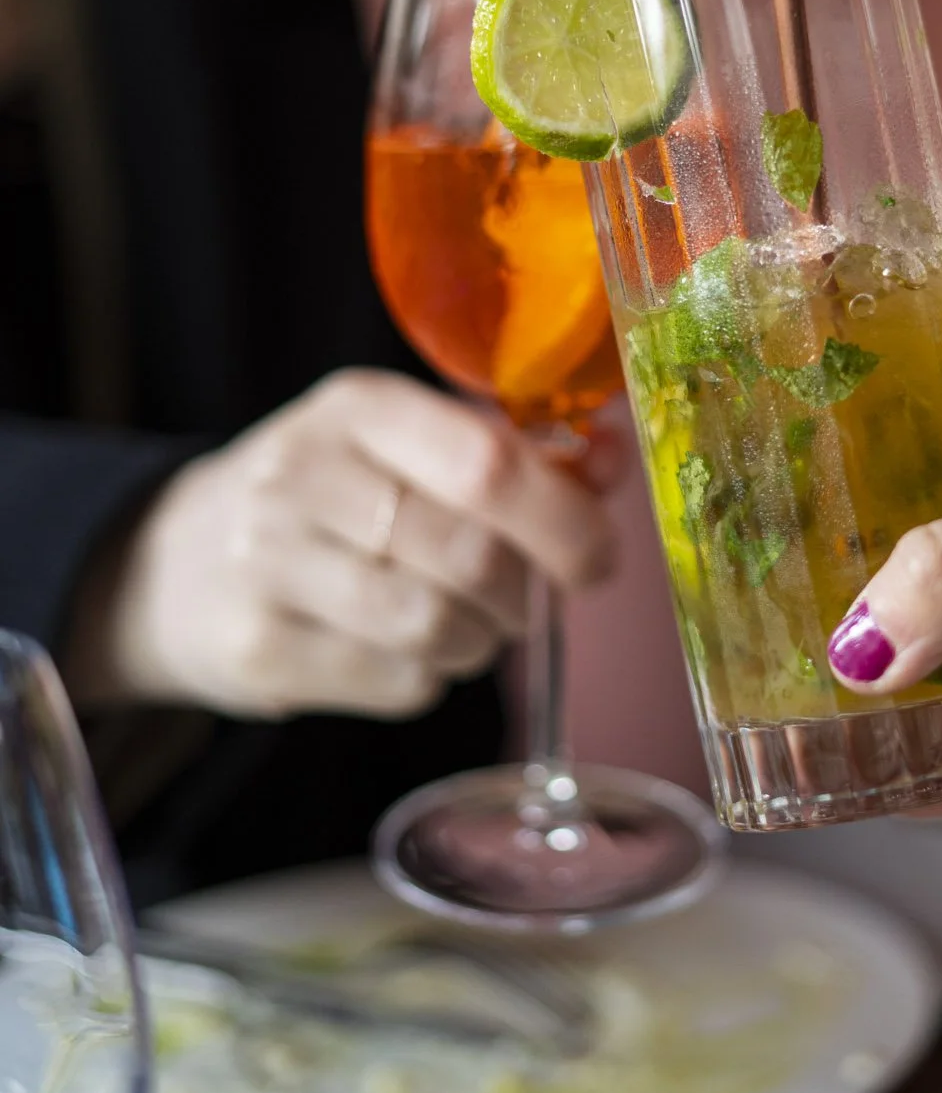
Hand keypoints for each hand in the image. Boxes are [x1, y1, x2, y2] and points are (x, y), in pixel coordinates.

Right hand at [66, 370, 617, 719]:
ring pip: (437, 627)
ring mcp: (269, 563)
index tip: (596, 559)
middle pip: (471, 556)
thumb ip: (514, 455)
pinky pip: (397, 685)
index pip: (486, 464)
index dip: (564, 520)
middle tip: (526, 600)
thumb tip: (615, 462)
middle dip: (525, 594)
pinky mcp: (257, 648)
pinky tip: (401, 650)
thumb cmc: (332, 498)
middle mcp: (304, 474)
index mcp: (358, 407)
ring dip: (479, 640)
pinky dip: (428, 679)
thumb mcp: (404, 447)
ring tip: (463, 622)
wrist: (174, 562)